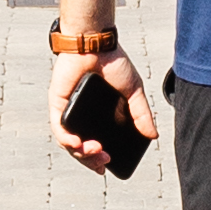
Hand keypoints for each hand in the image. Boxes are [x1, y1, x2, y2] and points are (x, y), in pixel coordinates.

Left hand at [51, 40, 157, 167]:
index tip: (106, 167)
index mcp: (97, 116)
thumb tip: (153, 135)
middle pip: (80, 147)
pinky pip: (58, 127)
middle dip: (91, 160)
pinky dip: (67, 139)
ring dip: (81, 153)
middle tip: (103, 162)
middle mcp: (80, 116)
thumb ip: (141, 114)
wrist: (96, 42)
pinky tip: (77, 144)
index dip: (97, 159)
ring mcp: (68, 110)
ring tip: (96, 152)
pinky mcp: (57, 103)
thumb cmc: (113, 61)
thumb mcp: (133, 91)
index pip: (93, 143)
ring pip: (68, 142)